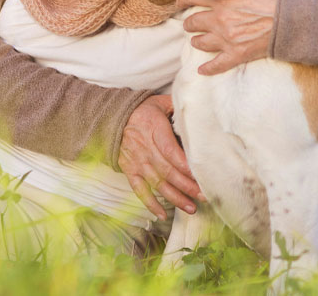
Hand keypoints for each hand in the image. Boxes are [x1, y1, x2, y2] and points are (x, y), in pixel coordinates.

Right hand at [118, 94, 203, 219]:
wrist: (113, 118)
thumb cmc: (142, 111)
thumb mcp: (159, 103)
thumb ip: (177, 107)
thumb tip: (197, 110)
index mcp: (154, 130)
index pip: (171, 151)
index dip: (184, 165)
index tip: (199, 175)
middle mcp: (146, 148)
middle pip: (168, 171)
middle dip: (187, 186)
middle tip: (204, 195)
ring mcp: (137, 162)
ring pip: (157, 183)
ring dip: (175, 197)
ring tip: (191, 208)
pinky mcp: (130, 171)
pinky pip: (140, 190)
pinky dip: (150, 203)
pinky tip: (163, 215)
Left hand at [177, 0, 280, 75]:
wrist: (296, 16)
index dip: (183, 0)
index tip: (179, 2)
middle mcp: (220, 19)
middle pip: (193, 22)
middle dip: (189, 22)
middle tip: (190, 22)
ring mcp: (228, 38)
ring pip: (201, 42)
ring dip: (196, 41)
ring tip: (195, 40)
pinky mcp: (239, 53)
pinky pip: (218, 64)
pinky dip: (208, 68)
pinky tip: (201, 70)